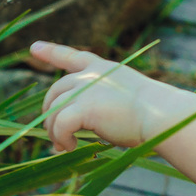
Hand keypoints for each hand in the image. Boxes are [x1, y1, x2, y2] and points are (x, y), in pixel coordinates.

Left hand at [32, 41, 190, 152]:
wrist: (161, 115)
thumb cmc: (152, 113)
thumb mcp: (125, 98)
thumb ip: (100, 106)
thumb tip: (79, 128)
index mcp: (103, 69)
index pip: (73, 56)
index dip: (52, 52)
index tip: (34, 47)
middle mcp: (90, 76)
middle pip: (55, 91)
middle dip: (50, 114)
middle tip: (55, 136)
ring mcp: (85, 89)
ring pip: (54, 111)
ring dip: (54, 131)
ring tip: (62, 146)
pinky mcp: (83, 108)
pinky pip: (60, 126)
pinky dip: (62, 139)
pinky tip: (70, 148)